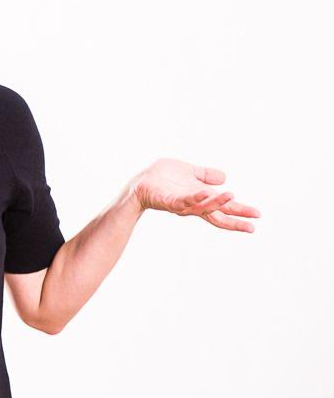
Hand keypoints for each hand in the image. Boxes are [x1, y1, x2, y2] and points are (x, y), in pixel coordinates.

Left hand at [131, 158, 260, 232]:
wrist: (140, 181)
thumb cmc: (162, 178)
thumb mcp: (189, 172)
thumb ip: (205, 175)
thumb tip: (224, 177)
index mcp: (201, 198)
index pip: (224, 208)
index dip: (239, 212)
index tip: (257, 216)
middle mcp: (194, 205)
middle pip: (218, 214)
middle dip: (235, 219)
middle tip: (253, 225)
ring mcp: (182, 204)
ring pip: (203, 207)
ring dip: (218, 202)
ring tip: (233, 196)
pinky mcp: (169, 201)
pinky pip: (184, 201)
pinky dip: (195, 198)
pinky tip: (205, 193)